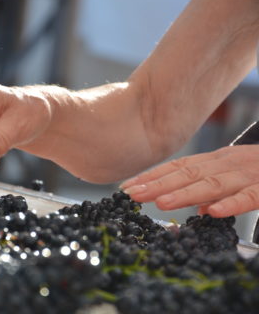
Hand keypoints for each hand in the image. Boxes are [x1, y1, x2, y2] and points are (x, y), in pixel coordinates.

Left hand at [120, 145, 258, 216]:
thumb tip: (198, 209)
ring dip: (185, 193)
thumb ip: (212, 190)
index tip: (128, 187)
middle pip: (186, 174)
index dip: (152, 176)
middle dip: (157, 184)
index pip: (176, 167)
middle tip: (133, 195)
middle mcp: (226, 163)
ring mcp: (247, 173)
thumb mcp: (232, 175)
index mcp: (214, 161)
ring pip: (211, 183)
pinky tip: (211, 212)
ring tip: (161, 203)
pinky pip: (249, 195)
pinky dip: (230, 203)